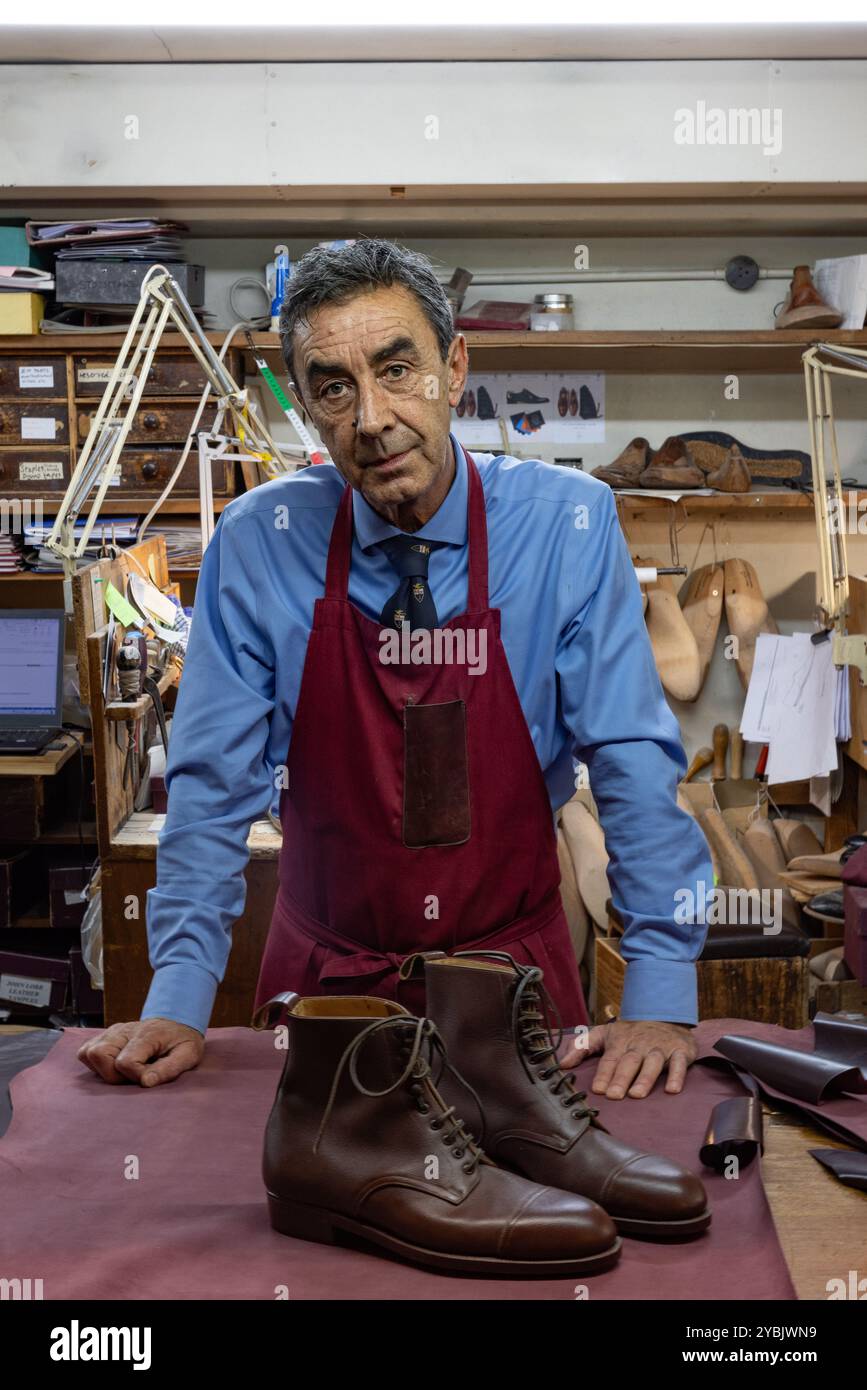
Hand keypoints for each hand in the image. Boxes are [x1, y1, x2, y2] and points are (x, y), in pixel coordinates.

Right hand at [77, 1018, 204, 1087]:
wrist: (177, 1022)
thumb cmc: (182, 1041)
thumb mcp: (188, 1055)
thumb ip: (169, 1069)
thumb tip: (145, 1083)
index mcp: (146, 1034)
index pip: (125, 1062)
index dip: (135, 1076)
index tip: (149, 1077)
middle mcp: (124, 1030)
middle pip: (98, 1055)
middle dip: (113, 1075)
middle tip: (133, 1076)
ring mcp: (112, 1032)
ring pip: (88, 1053)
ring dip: (102, 1069)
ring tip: (124, 1072)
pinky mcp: (105, 1036)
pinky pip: (86, 1052)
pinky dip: (96, 1064)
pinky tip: (114, 1066)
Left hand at [560, 1019, 696, 1099]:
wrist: (664, 1013)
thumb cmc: (630, 1031)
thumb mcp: (604, 1033)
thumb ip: (582, 1046)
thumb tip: (562, 1064)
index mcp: (620, 1042)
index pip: (610, 1059)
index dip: (604, 1074)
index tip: (598, 1090)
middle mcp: (639, 1045)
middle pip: (629, 1062)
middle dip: (621, 1078)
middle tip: (614, 1096)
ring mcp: (660, 1048)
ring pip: (652, 1063)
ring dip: (645, 1079)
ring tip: (636, 1095)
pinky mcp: (679, 1051)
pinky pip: (679, 1063)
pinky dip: (677, 1075)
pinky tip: (672, 1089)